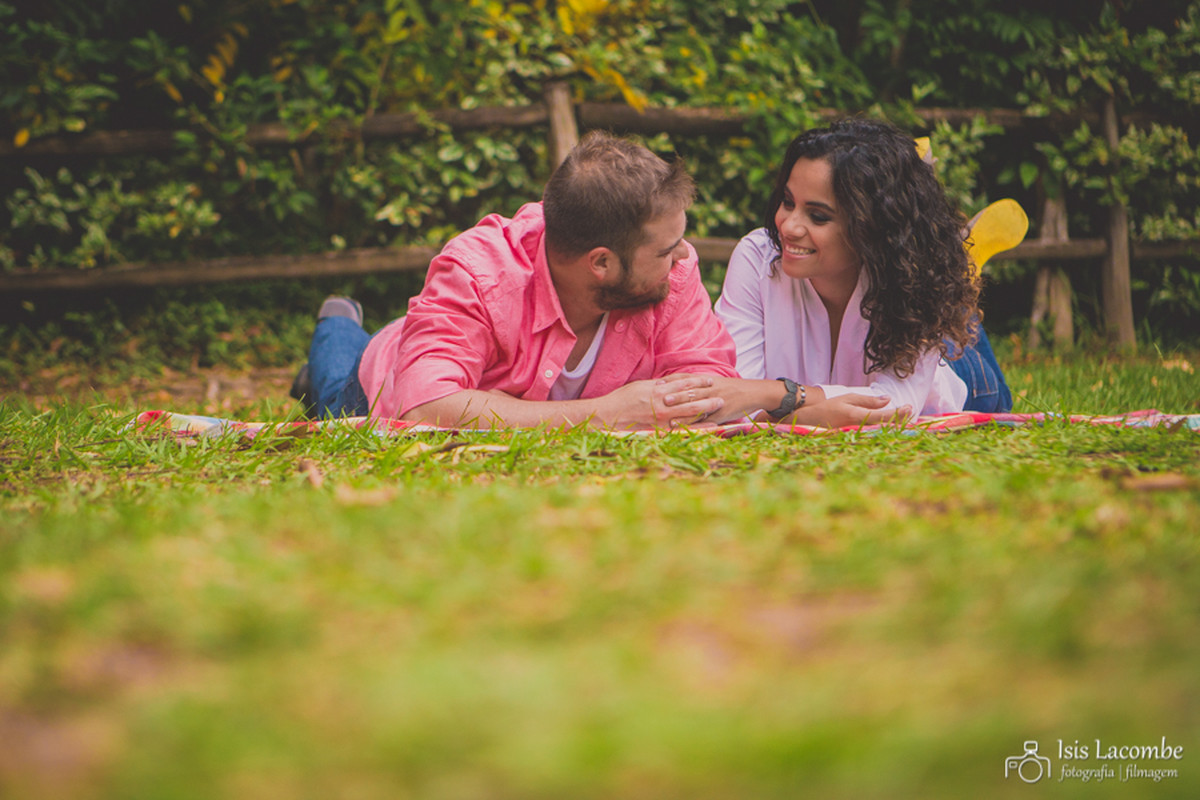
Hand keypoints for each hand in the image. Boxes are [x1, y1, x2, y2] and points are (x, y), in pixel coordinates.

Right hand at [605, 374, 724, 428]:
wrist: (607, 416)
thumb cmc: (621, 400)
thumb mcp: (639, 386)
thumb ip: (655, 385)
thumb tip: (667, 381)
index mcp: (657, 390)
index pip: (683, 384)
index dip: (698, 381)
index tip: (710, 379)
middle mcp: (662, 404)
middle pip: (690, 400)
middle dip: (708, 398)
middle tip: (722, 397)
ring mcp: (661, 419)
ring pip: (689, 415)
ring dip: (706, 412)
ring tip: (720, 411)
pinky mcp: (659, 431)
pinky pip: (681, 430)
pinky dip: (696, 429)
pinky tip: (708, 430)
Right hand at [791, 393, 911, 428]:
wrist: (809, 421)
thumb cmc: (828, 408)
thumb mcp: (848, 398)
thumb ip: (868, 400)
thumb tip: (888, 399)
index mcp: (855, 416)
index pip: (882, 416)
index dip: (897, 413)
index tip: (908, 407)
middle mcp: (856, 428)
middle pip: (884, 426)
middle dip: (900, 419)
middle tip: (910, 411)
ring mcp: (855, 436)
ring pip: (881, 432)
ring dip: (895, 426)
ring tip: (905, 417)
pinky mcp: (854, 440)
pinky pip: (873, 435)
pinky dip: (885, 430)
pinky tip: (892, 426)